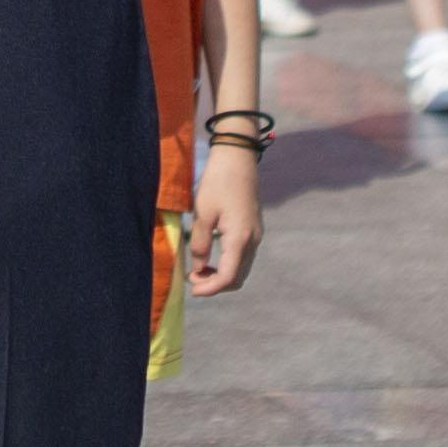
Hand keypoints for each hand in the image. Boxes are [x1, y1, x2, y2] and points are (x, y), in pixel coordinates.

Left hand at [191, 140, 263, 294]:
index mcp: (240, 238)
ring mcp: (256, 235)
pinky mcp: (253, 229)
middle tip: (193, 279)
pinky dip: (228, 264)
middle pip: (238, 278)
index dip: (210, 288)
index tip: (192, 289)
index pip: (228, 277)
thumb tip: (198, 268)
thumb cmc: (218, 182)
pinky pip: (243, 256)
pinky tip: (211, 257)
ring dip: (222, 275)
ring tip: (199, 270)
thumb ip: (200, 244)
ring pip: (242, 268)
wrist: (238, 157)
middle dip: (216, 285)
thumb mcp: (203, 213)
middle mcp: (252, 240)